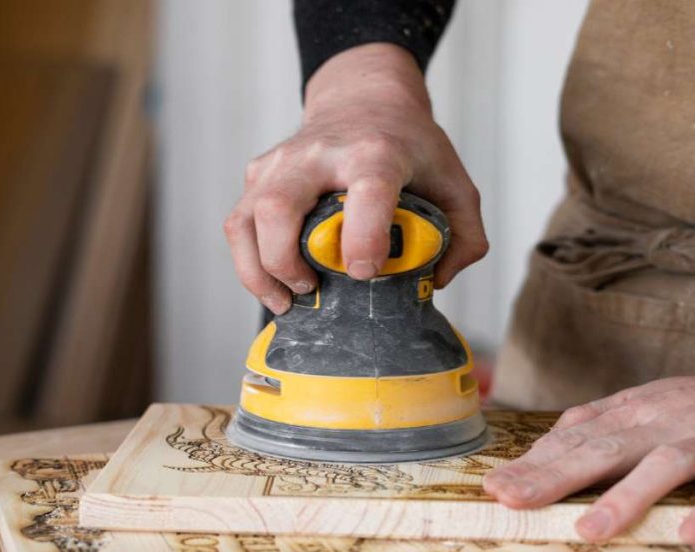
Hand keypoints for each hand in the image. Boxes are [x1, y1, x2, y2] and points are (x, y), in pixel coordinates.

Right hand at [224, 43, 486, 314]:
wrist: (363, 98)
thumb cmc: (408, 145)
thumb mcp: (455, 182)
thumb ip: (464, 236)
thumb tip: (434, 281)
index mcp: (375, 152)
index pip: (366, 190)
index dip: (362, 236)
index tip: (363, 271)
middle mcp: (318, 154)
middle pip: (279, 206)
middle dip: (284, 261)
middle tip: (311, 290)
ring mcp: (280, 162)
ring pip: (245, 219)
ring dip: (257, 271)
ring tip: (284, 301)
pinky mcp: (258, 173)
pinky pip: (239, 224)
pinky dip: (248, 262)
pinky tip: (272, 283)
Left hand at [483, 377, 694, 542]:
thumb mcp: (646, 407)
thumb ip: (601, 427)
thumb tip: (545, 450)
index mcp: (634, 410)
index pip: (574, 437)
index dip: (534, 461)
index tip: (495, 486)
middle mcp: (661, 419)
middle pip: (601, 449)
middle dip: (553, 476)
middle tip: (510, 501)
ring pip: (662, 465)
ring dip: (625, 498)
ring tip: (589, 530)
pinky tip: (683, 533)